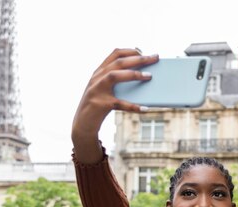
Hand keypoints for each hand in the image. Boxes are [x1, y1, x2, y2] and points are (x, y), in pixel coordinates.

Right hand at [71, 48, 158, 162]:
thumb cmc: (99, 105)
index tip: (144, 52)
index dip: (131, 51)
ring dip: (134, 74)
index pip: (115, 54)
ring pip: (115, 75)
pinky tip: (145, 108)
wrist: (82, 124)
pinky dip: (133, 106)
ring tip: (150, 76)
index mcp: (99, 72)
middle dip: (138, 58)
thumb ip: (117, 81)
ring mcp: (97, 90)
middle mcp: (96, 78)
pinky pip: (119, 103)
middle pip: (118, 62)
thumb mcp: (105, 89)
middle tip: (155, 58)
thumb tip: (143, 75)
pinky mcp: (100, 104)